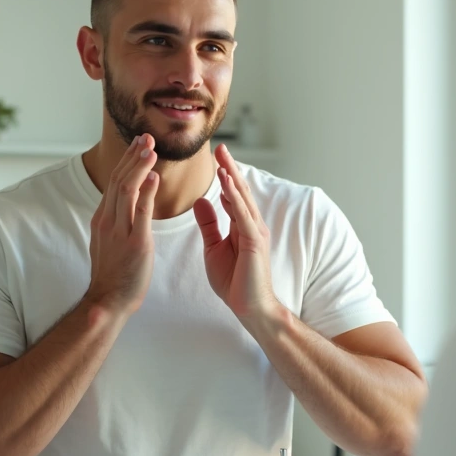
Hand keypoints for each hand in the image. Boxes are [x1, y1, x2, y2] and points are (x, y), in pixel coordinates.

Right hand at [84, 134, 159, 315]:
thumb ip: (115, 220)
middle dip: (133, 157)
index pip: (114, 182)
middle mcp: (108, 220)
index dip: (127, 161)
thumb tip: (122, 203)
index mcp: (102, 218)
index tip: (139, 144)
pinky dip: (147, 192)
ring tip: (151, 149)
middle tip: (147, 138)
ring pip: (127, 190)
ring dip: (139, 167)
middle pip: (119, 180)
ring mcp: (120, 231)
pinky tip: (155, 177)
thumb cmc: (113, 274)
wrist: (107, 301)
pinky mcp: (135, 243)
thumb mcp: (108, 241)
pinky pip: (141, 213)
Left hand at [193, 144, 280, 320]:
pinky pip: (243, 215)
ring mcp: (255, 232)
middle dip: (230, 168)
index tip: (215, 156)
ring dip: (232, 177)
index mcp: (241, 225)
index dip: (224, 174)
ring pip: (242, 198)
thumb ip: (209, 224)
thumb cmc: (235, 281)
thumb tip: (200, 200)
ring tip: (223, 158)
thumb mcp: (214, 247)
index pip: (232, 194)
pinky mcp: (254, 242)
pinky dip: (235, 198)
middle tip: (220, 147)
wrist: (250, 308)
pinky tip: (227, 184)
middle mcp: (251, 224)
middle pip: (239, 190)